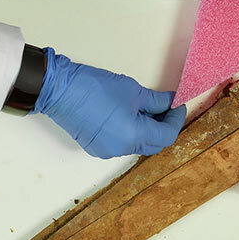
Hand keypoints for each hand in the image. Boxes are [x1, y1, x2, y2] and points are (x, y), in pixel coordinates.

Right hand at [33, 48, 186, 158]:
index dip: (176, 119)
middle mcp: (121, 149)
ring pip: (138, 146)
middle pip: (154, 144)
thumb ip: (156, 100)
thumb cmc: (93, 88)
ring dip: (147, 131)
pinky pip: (122, 145)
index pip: (166, 135)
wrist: (60, 90)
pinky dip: (131, 134)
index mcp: (133, 136)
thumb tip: (169, 102)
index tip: (178, 105)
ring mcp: (108, 151)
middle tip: (167, 108)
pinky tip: (130, 117)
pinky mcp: (97, 148)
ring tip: (148, 111)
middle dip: (163, 127)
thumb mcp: (132, 90)